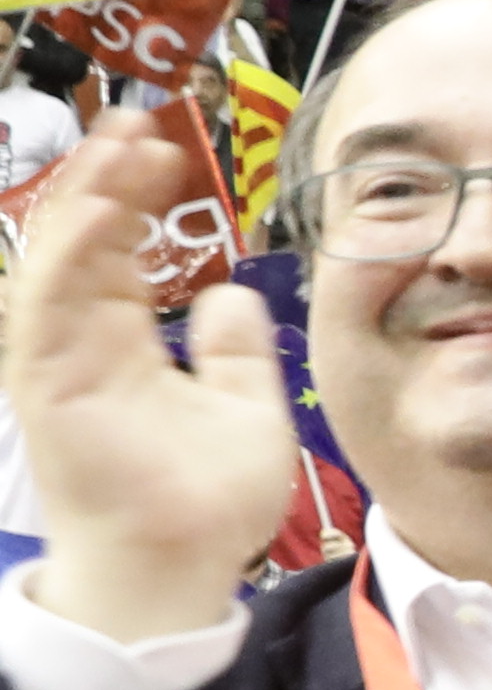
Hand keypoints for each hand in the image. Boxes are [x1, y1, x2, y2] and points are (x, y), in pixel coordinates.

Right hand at [1, 117, 299, 643]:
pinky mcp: (48, 384)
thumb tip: (226, 293)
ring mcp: (61, 362)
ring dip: (84, 198)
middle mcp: (85, 345)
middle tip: (139, 122)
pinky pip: (46, 308)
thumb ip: (236, 351)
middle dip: (106, 180)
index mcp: (125, 346)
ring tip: (118, 142)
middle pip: (84, 243)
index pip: (120, 255)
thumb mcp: (246, 409)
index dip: (137, 201)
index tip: (166, 151)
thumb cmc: (207, 501)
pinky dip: (67, 256)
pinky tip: (93, 214)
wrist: (181, 567)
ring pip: (58, 260)